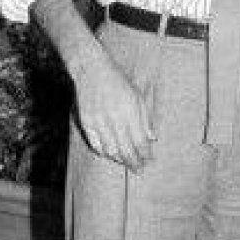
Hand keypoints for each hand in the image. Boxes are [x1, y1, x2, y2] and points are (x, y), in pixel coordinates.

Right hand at [74, 48, 155, 171]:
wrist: (91, 69)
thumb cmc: (118, 81)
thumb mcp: (137, 96)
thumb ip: (145, 119)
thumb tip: (152, 139)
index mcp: (130, 111)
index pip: (140, 140)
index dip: (145, 153)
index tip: (149, 160)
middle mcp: (115, 118)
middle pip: (126, 149)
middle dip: (134, 162)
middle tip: (139, 169)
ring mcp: (99, 121)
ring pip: (111, 150)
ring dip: (120, 159)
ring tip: (127, 164)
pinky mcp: (86, 122)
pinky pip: (96, 144)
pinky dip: (104, 152)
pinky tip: (111, 155)